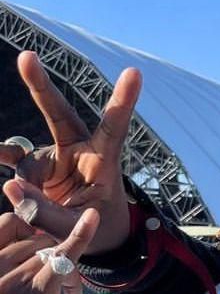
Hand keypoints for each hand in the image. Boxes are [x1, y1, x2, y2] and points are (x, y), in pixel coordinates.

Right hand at [0, 50, 140, 253]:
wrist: (92, 236)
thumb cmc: (99, 229)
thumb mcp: (80, 230)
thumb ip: (47, 214)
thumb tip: (10, 185)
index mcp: (104, 163)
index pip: (114, 128)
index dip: (123, 101)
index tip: (134, 73)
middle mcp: (80, 151)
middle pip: (59, 114)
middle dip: (41, 86)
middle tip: (26, 57)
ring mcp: (56, 156)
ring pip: (29, 159)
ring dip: (26, 179)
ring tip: (33, 205)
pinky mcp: (37, 166)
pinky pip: (14, 158)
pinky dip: (3, 158)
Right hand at [0, 207, 99, 293]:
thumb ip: (3, 270)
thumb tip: (26, 246)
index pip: (5, 225)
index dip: (26, 229)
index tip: (37, 243)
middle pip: (32, 239)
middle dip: (49, 251)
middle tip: (56, 279)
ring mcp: (13, 280)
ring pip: (50, 252)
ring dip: (64, 267)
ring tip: (64, 293)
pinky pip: (61, 260)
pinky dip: (80, 238)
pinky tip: (92, 221)